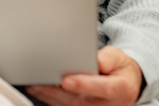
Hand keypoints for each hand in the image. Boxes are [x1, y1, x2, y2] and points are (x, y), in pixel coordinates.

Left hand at [26, 46, 143, 105]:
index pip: (104, 89)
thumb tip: (96, 61)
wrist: (124, 83)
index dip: (84, 85)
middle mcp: (110, 104)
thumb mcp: (118, 57)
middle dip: (57, 92)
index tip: (66, 80)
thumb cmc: (118, 68)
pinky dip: (50, 99)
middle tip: (39, 82)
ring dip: (50, 97)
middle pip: (81, 101)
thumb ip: (107, 58)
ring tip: (33, 85)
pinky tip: (38, 91)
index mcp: (121, 88)